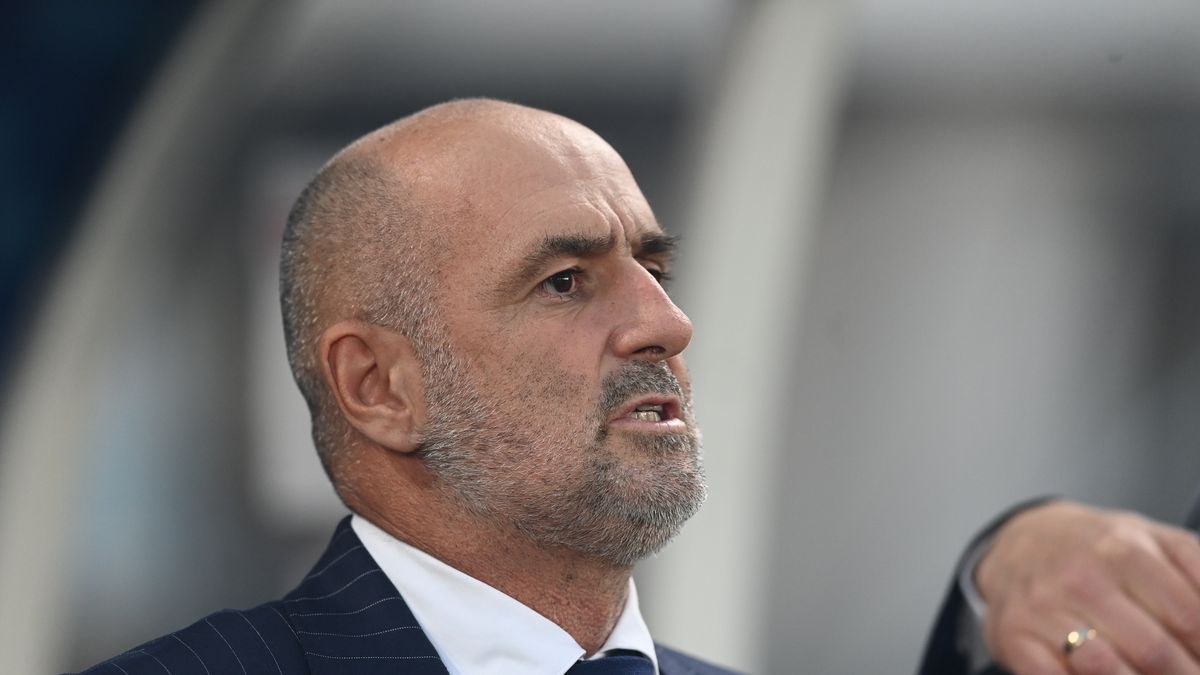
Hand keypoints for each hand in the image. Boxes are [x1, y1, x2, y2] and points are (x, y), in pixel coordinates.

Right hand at [978, 500, 1199, 674]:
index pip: (1189, 618)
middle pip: (1154, 651)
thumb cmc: (1097, 550)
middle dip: (1183, 674)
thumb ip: (1196, 572)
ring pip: (1105, 669)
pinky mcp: (1015, 635)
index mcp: (1123, 550)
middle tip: (1187, 674)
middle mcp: (1080, 578)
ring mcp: (1043, 609)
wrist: (1021, 541)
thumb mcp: (1152, 540)